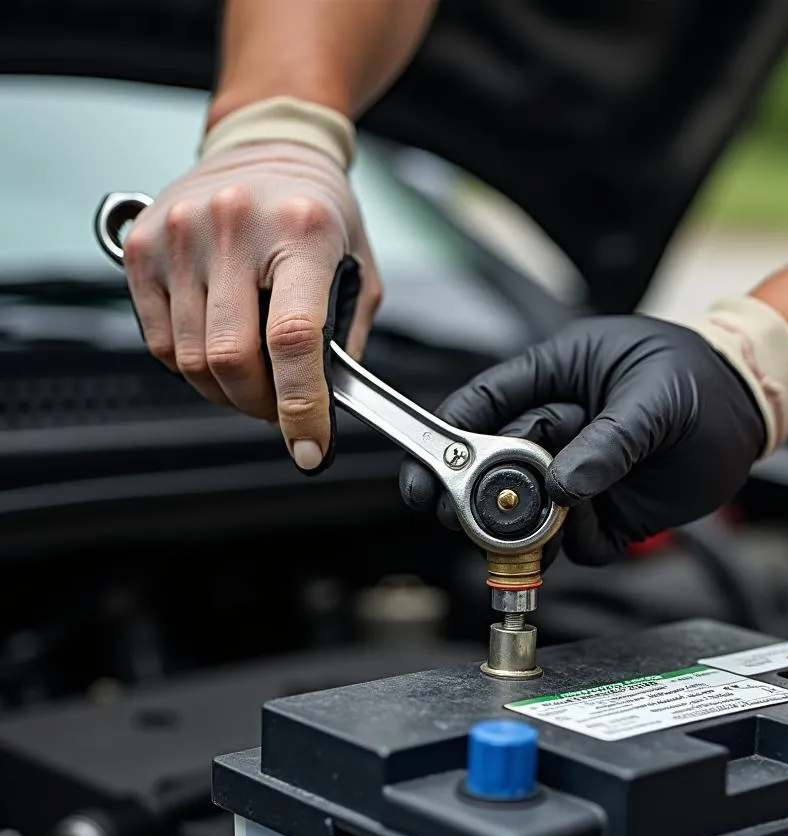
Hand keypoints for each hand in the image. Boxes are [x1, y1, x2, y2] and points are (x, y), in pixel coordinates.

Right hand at [122, 141, 380, 470]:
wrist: (267, 146)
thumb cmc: (318, 212)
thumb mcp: (360, 270)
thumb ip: (346, 341)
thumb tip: (323, 409)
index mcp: (301, 230)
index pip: (292, 339)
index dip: (301, 408)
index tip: (310, 449)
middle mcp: (234, 227)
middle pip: (231, 360)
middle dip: (260, 406)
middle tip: (281, 409)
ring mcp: (180, 235)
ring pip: (190, 361)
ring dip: (226, 391)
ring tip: (254, 377)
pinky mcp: (141, 247)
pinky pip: (159, 342)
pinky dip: (190, 366)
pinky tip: (217, 348)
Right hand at [398, 315, 766, 564]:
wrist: (746, 411)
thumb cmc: (696, 377)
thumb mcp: (654, 398)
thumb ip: (608, 440)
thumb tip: (562, 486)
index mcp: (556, 378)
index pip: (485, 405)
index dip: (450, 438)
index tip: (426, 471)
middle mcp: (559, 430)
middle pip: (494, 467)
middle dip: (476, 496)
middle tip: (463, 518)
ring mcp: (579, 473)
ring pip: (529, 513)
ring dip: (526, 531)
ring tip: (538, 534)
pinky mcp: (606, 511)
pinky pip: (577, 540)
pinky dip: (580, 543)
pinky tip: (602, 523)